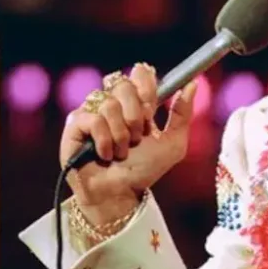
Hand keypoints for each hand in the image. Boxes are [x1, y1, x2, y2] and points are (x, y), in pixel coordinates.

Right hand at [59, 62, 197, 223]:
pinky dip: (104, 140)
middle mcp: (114, 104)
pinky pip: (93, 119)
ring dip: (121, 134)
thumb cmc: (145, 170)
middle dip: (136, 114)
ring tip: (122, 152)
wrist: (121, 194)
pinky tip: (105, 155)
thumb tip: (192, 84)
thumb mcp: (173, 143)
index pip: (140, 75)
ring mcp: (93, 112)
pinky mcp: (75, 125)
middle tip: (138, 136)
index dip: (146, 84)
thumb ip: (183, 114)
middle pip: (123, 84)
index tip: (152, 108)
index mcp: (136, 104)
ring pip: (109, 103)